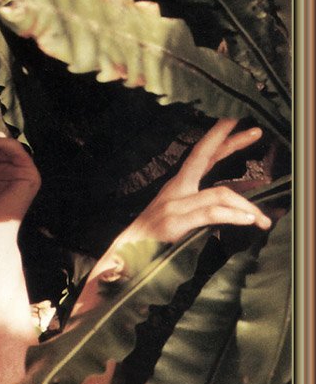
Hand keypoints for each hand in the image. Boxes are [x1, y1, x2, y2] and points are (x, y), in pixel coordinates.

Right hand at [116, 118, 270, 247]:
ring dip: (246, 206)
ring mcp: (173, 205)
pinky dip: (233, 215)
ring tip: (263, 219)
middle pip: (205, 157)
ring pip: (219, 193)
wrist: (121, 261)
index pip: (201, 156)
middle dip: (231, 142)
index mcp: (176, 188)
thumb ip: (204, 212)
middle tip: (257, 131)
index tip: (238, 122)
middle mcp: (175, 190)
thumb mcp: (178, 223)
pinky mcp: (174, 222)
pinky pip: (211, 213)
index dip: (219, 138)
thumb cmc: (149, 245)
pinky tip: (248, 220)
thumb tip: (235, 207)